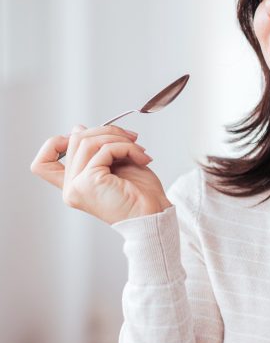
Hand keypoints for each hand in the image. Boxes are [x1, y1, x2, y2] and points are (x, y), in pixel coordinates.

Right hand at [30, 124, 171, 224]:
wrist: (155, 213)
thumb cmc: (140, 193)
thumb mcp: (115, 163)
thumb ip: (95, 150)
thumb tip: (77, 129)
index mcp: (74, 184)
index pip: (42, 164)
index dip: (57, 142)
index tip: (88, 136)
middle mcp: (71, 188)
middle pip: (74, 140)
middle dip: (107, 131)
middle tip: (131, 138)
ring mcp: (76, 186)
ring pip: (87, 141)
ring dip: (119, 138)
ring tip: (138, 149)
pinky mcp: (88, 182)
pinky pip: (105, 149)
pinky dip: (127, 147)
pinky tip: (141, 158)